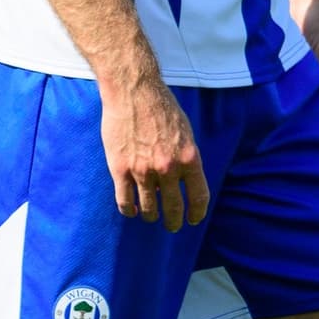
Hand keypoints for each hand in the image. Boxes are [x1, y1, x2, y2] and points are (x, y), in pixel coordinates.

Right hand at [100, 73, 207, 232]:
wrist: (134, 92)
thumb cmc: (162, 108)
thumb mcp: (186, 132)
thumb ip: (186, 157)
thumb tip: (183, 179)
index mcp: (189, 158)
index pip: (198, 196)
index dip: (197, 212)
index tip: (194, 219)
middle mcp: (168, 168)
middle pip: (173, 207)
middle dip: (175, 220)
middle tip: (174, 226)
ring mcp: (142, 170)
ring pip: (148, 206)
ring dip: (151, 216)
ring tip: (152, 217)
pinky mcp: (120, 169)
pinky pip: (124, 200)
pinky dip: (129, 210)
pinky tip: (132, 211)